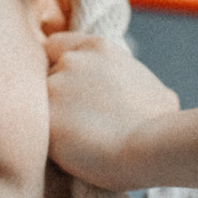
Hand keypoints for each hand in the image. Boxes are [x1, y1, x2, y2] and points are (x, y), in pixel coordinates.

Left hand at [46, 33, 178, 189]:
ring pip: (40, 104)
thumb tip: (133, 92)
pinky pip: (37, 129)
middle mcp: (71, 60)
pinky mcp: (44, 117)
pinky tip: (69, 151)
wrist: (149, 147)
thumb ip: (127, 79)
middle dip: (55, 96)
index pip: (55, 46)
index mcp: (96, 47)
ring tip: (75, 140)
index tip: (66, 87)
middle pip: (45, 76)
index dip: (56, 66)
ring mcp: (55, 87)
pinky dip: (48, 139)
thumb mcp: (148, 82)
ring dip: (51, 118)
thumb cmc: (159, 120)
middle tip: (75, 120)